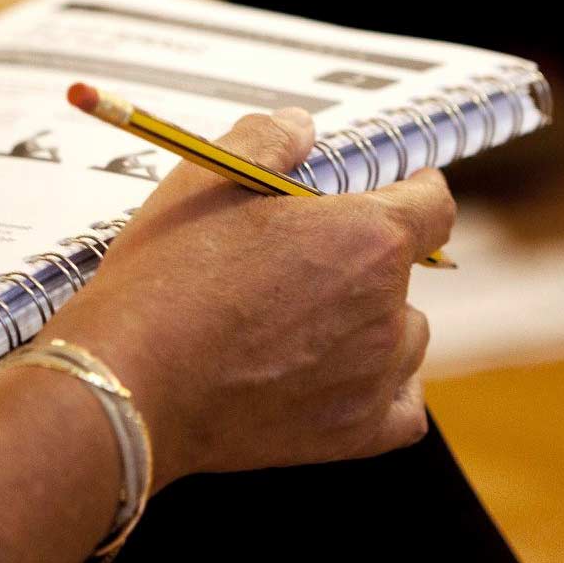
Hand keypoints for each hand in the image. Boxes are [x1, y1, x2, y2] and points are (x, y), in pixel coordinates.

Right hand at [38, 110, 454, 487]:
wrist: (130, 381)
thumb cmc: (166, 279)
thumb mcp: (207, 178)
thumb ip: (267, 139)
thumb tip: (300, 128)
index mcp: (368, 238)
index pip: (433, 206)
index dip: (415, 191)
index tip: (399, 190)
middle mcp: (386, 308)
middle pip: (407, 273)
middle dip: (366, 260)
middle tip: (300, 263)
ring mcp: (374, 376)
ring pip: (406, 337)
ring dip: (374, 323)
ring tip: (308, 321)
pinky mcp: (352, 433)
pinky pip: (404, 409)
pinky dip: (385, 390)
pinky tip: (347, 377)